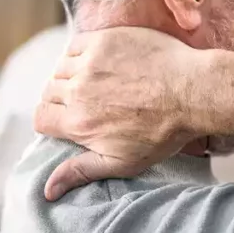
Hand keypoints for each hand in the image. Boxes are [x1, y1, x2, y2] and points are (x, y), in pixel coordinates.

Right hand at [36, 27, 203, 199]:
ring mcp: (90, 62)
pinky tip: (97, 62)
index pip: (40, 118)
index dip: (50, 121)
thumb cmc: (161, 132)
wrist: (192, 93)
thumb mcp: (121, 162)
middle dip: (61, 99)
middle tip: (86, 102)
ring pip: (60, 67)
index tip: (66, 121)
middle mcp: (78, 91)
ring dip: (69, 75)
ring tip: (93, 82)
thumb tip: (47, 191)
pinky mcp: (104, 41)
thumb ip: (80, 172)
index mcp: (78, 123)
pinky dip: (79, 53)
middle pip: (48, 92)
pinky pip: (75, 45)